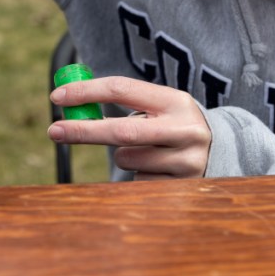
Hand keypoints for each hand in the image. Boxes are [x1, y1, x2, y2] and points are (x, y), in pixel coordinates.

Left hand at [48, 75, 210, 179]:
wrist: (220, 151)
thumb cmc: (170, 122)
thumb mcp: (156, 106)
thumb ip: (121, 103)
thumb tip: (68, 103)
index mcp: (173, 100)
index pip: (121, 89)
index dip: (86, 92)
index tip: (57, 97)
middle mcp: (184, 129)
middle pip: (121, 131)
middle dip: (83, 131)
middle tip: (54, 130)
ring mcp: (186, 160)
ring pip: (127, 159)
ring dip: (121, 156)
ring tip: (142, 150)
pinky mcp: (182, 186)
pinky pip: (138, 180)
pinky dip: (137, 173)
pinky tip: (157, 168)